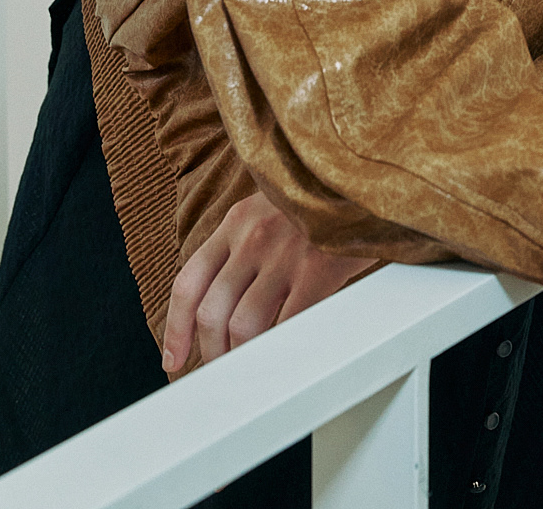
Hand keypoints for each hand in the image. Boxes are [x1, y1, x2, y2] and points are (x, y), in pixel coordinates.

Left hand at [162, 191, 378, 371]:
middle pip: (211, 312)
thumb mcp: (271, 207)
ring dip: (242, 358)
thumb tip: (225, 305)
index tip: (175, 359)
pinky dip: (280, 351)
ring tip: (251, 371)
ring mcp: (284, 253)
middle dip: (211, 353)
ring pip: (243, 326)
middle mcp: (253, 236)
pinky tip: (284, 359)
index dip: (176, 328)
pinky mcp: (318, 268)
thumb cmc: (322, 198)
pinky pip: (287, 325)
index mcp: (236, 222)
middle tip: (221, 372)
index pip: (189, 282)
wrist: (367, 171)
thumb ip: (246, 246)